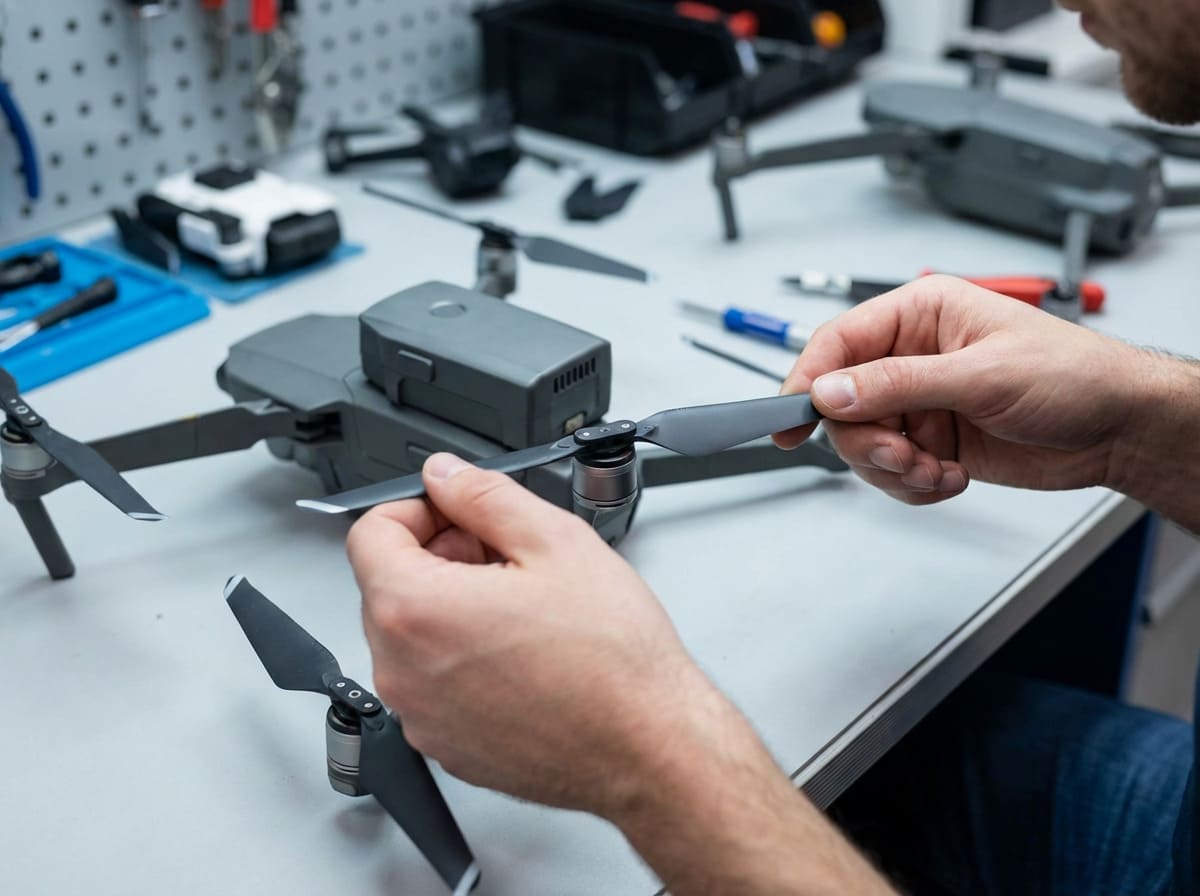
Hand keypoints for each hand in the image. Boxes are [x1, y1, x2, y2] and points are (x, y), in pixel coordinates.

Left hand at [350, 455, 899, 895]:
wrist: (648, 748)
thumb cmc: (612, 661)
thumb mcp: (555, 541)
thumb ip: (484, 496)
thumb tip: (446, 476)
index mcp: (416, 610)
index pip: (369, 534)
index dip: (415, 508)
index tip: (454, 511)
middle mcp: (401, 671)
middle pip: (388, 585)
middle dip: (438, 556)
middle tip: (504, 555)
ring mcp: (420, 715)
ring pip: (410, 636)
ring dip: (450, 607)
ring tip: (522, 607)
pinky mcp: (445, 745)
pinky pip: (432, 683)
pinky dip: (461, 658)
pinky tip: (522, 652)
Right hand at [775, 276, 1154, 503]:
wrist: (1118, 428)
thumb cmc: (1073, 375)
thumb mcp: (981, 375)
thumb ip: (898, 384)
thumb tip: (832, 391)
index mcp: (920, 314)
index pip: (838, 343)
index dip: (807, 379)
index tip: (789, 419)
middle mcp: (912, 356)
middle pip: (843, 404)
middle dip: (867, 441)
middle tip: (900, 456)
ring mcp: (920, 402)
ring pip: (863, 444)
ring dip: (895, 469)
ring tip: (937, 469)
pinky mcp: (931, 441)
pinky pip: (892, 472)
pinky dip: (915, 485)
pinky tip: (952, 477)